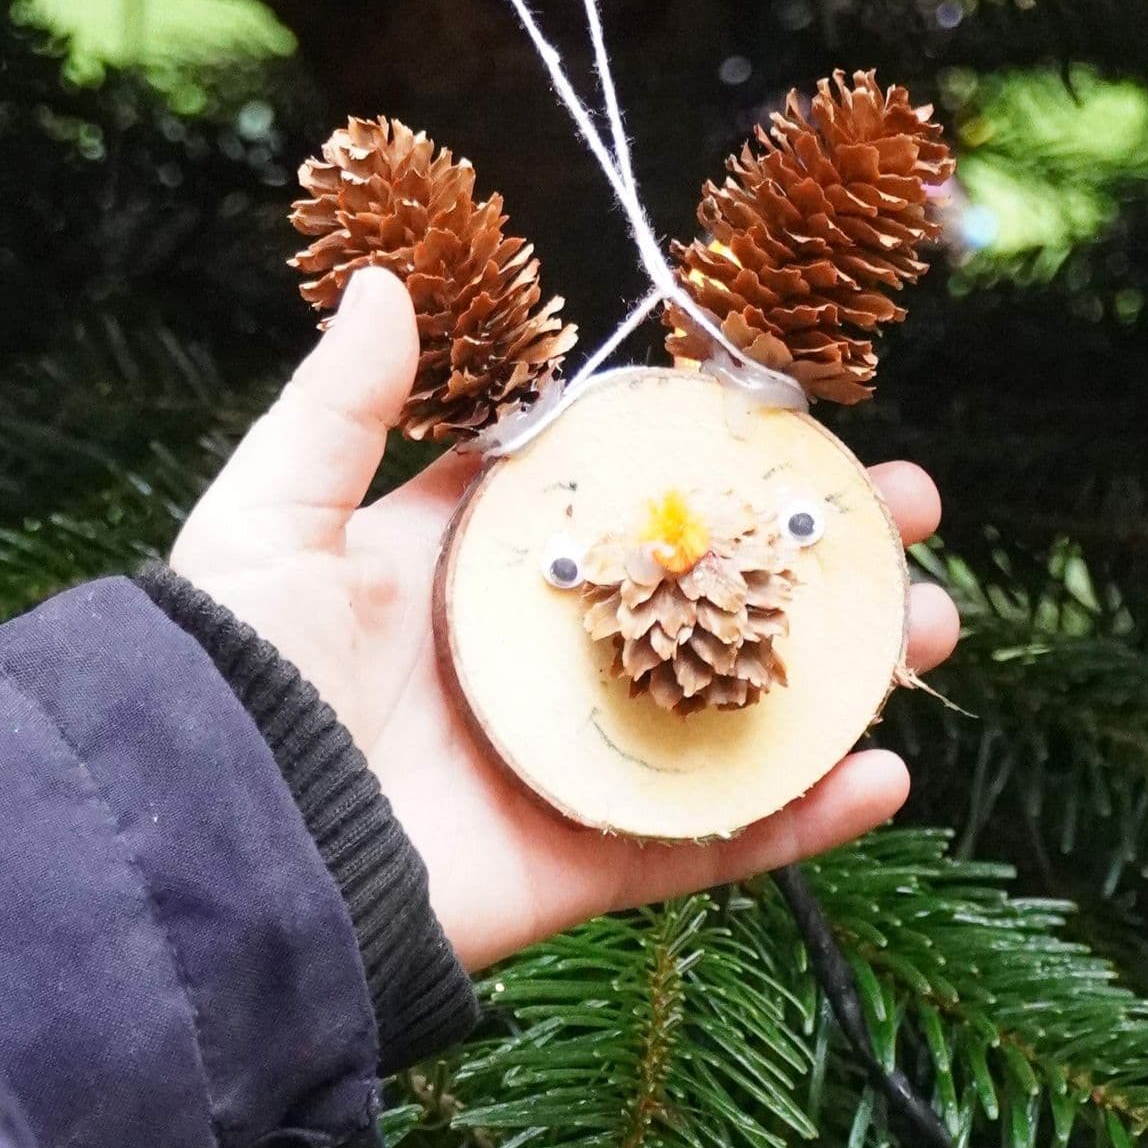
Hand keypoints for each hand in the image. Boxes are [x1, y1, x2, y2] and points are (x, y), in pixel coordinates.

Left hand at [168, 267, 959, 975]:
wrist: (215, 848)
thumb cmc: (229, 679)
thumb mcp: (270, 518)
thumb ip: (342, 409)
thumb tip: (399, 283)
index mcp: (473, 569)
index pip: (620, 491)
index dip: (716, 452)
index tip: (809, 414)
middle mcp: (541, 660)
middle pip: (712, 594)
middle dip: (822, 556)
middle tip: (906, 511)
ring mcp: (577, 764)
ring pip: (744, 710)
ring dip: (851, 673)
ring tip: (932, 624)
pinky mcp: (590, 863)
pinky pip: (722, 839)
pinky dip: (809, 815)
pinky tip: (888, 770)